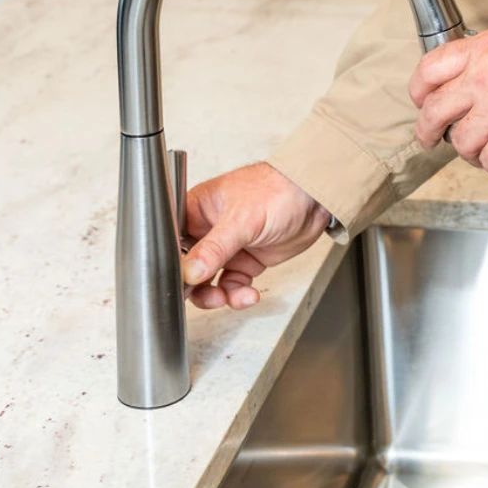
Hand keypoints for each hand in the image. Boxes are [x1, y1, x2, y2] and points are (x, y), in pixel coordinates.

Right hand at [181, 162, 330, 309]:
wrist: (314, 197)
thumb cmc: (277, 189)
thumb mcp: (241, 220)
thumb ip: (214, 248)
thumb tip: (189, 272)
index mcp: (197, 210)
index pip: (173, 242)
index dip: (174, 265)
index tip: (178, 283)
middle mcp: (209, 229)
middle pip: (189, 266)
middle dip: (195, 286)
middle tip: (205, 296)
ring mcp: (229, 246)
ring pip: (210, 281)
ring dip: (216, 295)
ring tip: (227, 298)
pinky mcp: (248, 259)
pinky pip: (234, 284)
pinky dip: (238, 294)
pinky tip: (249, 294)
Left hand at [410, 20, 487, 176]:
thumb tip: (487, 72)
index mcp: (482, 51)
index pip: (430, 69)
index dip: (420, 90)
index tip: (421, 101)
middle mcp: (481, 81)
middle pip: (434, 112)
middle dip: (427, 131)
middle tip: (431, 141)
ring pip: (462, 144)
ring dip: (473, 153)